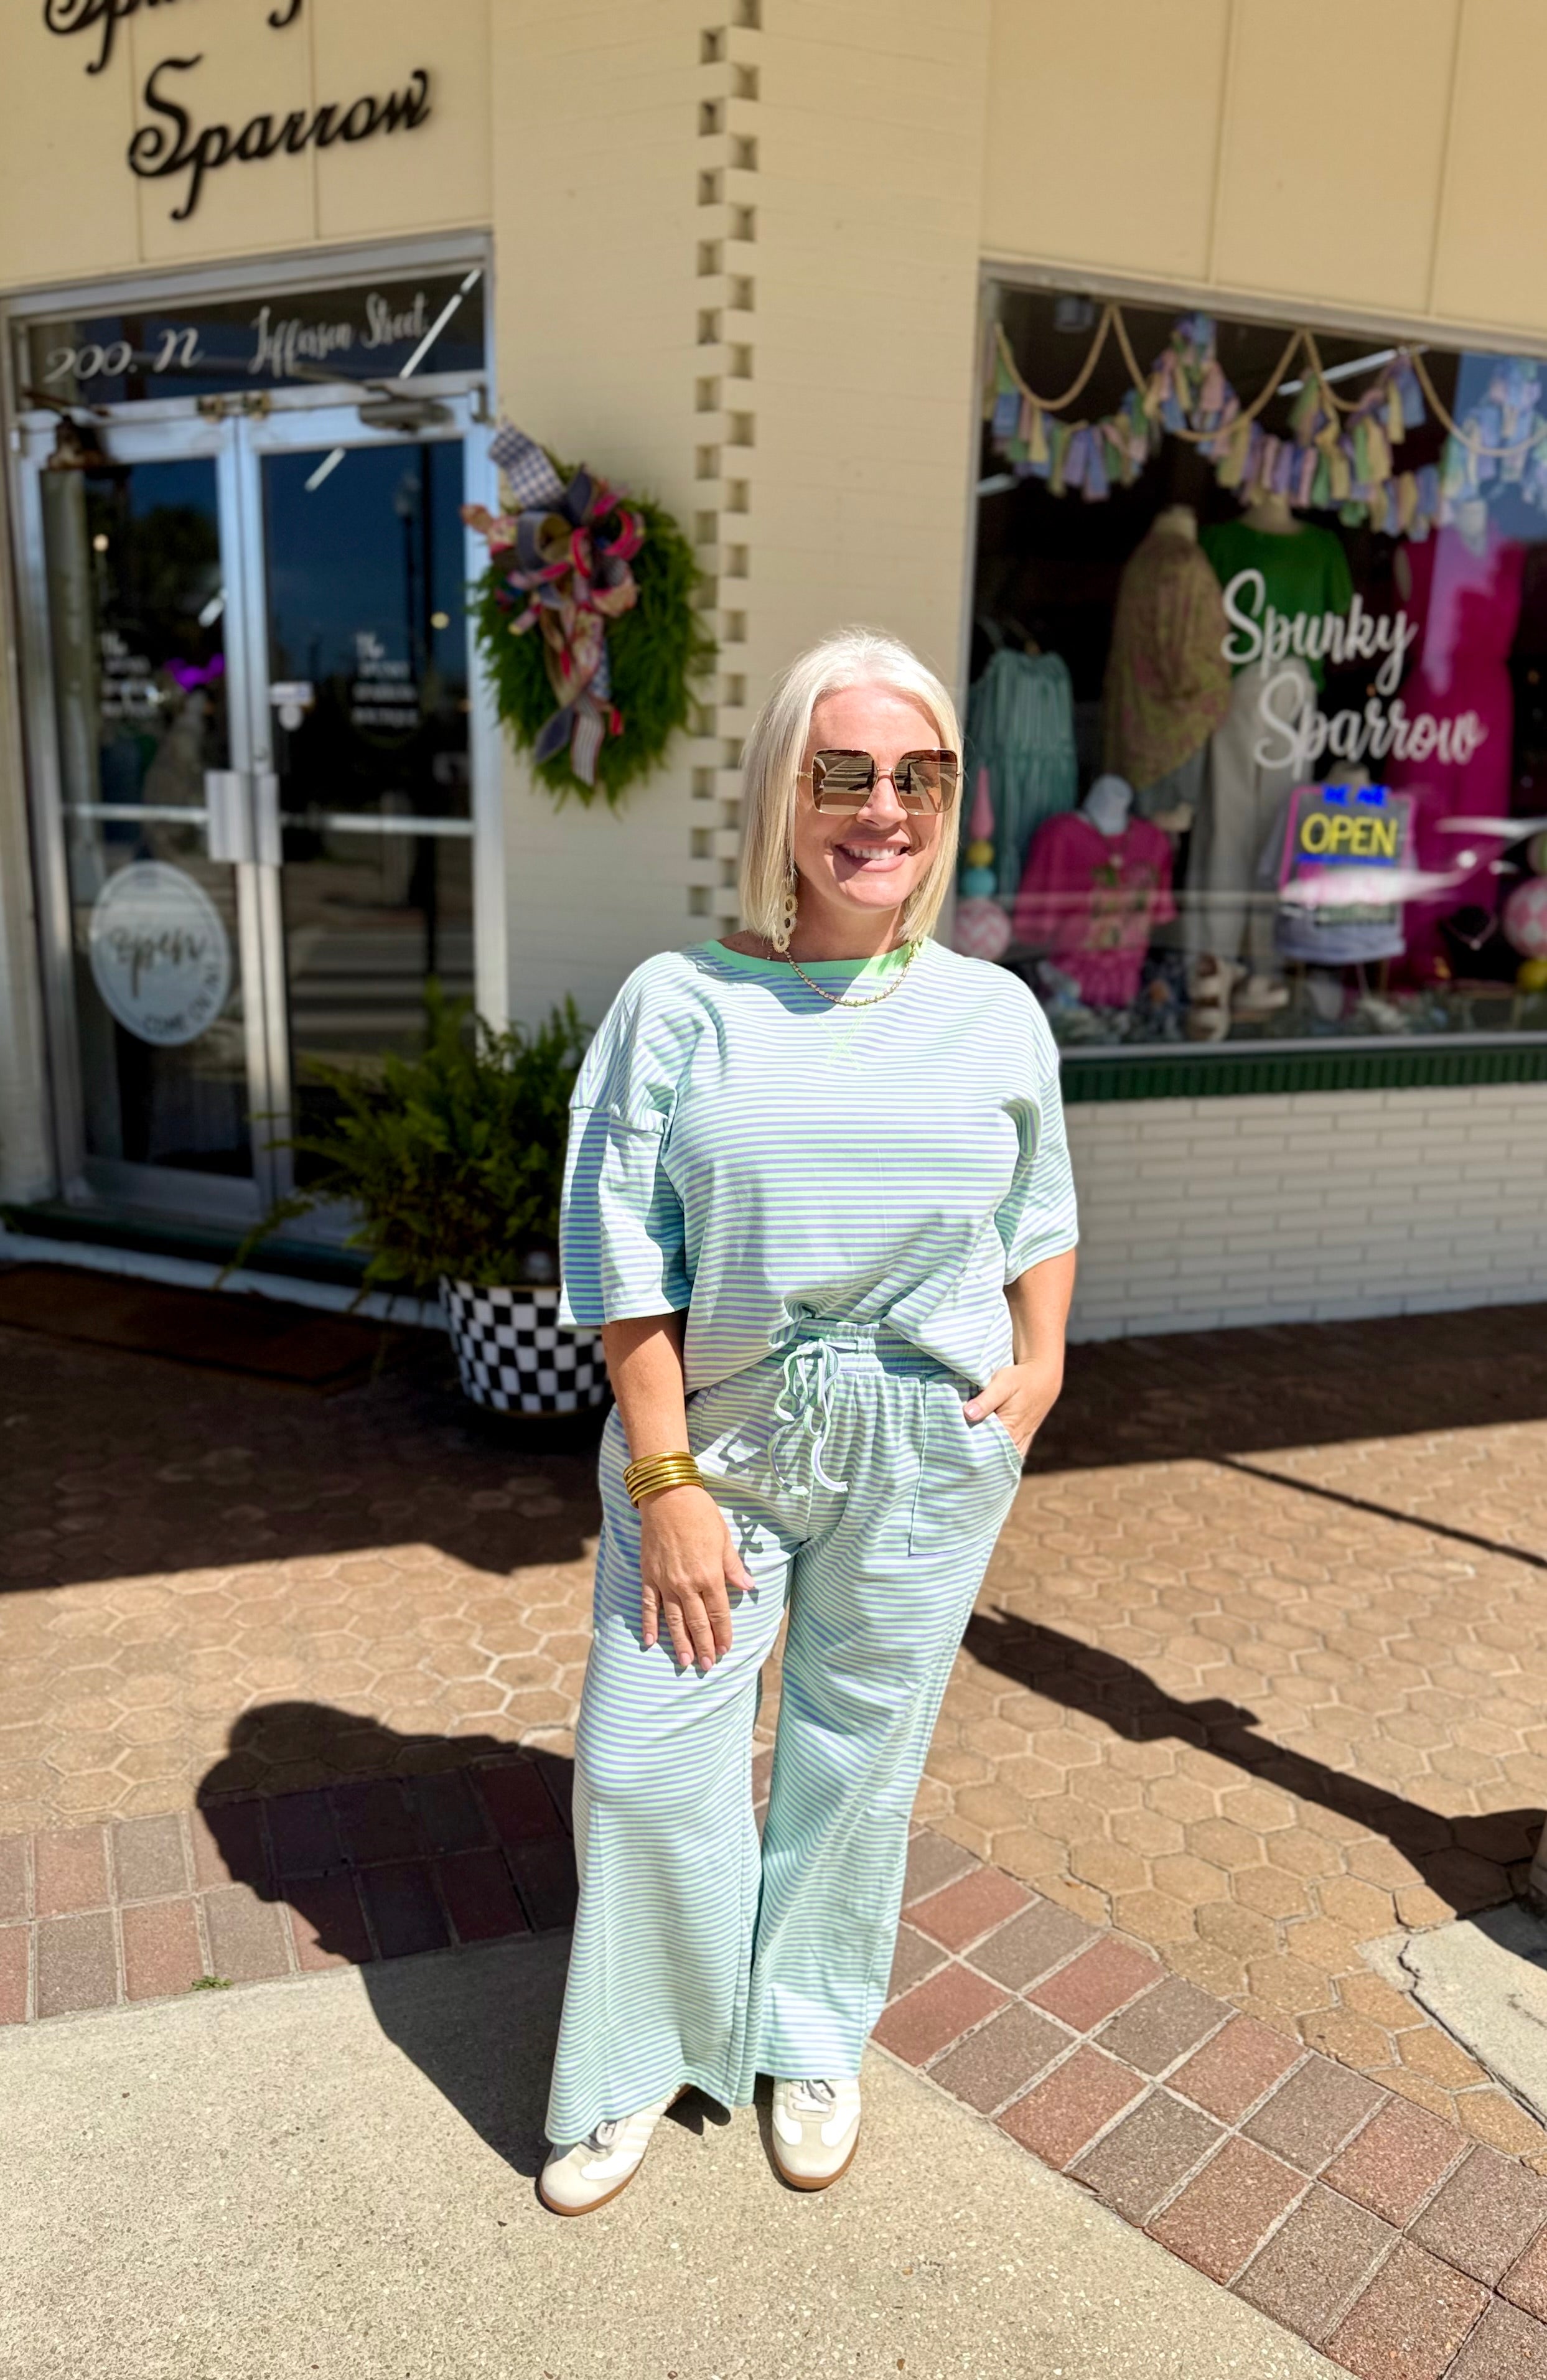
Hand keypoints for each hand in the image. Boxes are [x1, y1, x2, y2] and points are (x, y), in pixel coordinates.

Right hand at [638, 1484, 753, 1671]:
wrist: (668, 1497)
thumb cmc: (700, 1514)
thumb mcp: (724, 1539)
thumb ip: (733, 1566)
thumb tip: (748, 1587)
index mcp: (710, 1575)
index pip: (718, 1613)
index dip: (723, 1633)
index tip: (725, 1650)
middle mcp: (687, 1583)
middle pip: (697, 1622)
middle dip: (704, 1645)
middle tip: (707, 1666)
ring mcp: (665, 1581)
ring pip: (674, 1619)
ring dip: (680, 1642)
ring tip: (686, 1662)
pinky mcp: (649, 1576)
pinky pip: (648, 1605)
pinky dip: (649, 1624)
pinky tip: (650, 1642)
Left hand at [963, 1356, 1063, 1458]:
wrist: (1043, 1376)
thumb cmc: (1020, 1378)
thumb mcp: (1002, 1384)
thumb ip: (985, 1400)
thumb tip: (967, 1414)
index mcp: (1010, 1430)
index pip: (985, 1449)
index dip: (969, 1449)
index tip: (954, 1448)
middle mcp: (1016, 1441)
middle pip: (991, 1456)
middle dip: (975, 1456)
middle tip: (956, 1453)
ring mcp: (1020, 1442)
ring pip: (1000, 1457)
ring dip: (985, 1456)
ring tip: (966, 1456)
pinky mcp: (1022, 1439)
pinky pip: (1008, 1454)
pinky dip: (996, 1454)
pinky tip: (985, 1455)